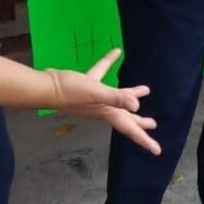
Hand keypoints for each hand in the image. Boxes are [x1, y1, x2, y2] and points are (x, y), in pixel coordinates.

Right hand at [45, 49, 160, 155]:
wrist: (45, 87)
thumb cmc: (71, 92)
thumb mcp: (96, 93)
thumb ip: (117, 98)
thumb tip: (137, 107)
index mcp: (108, 112)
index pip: (129, 128)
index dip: (144, 139)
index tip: (157, 150)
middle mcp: (102, 109)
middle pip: (125, 118)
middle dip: (139, 123)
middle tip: (153, 125)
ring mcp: (94, 99)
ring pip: (117, 99)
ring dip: (130, 96)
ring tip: (145, 91)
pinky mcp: (86, 86)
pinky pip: (102, 75)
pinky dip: (109, 64)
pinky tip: (115, 52)